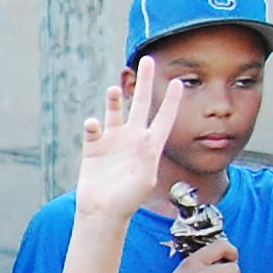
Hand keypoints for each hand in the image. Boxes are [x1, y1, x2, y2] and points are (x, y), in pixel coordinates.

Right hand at [75, 58, 187, 225]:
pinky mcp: (93, 147)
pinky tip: (93, 125)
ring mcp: (112, 141)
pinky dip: (93, 124)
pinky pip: (93, 129)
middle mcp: (132, 138)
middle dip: (145, 82)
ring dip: (115, 100)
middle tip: (148, 60)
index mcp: (150, 145)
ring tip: (115, 90)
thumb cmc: (128, 200)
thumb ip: (147, 158)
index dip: (172, 100)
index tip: (179, 81)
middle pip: (140, 103)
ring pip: (115, 112)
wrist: (103, 212)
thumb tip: (144, 138)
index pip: (164, 117)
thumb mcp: (145, 180)